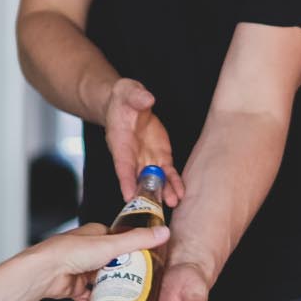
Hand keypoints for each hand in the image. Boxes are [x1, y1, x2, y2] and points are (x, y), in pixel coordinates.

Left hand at [24, 222, 170, 300]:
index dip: (133, 250)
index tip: (146, 260)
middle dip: (122, 274)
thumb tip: (162, 232)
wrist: (45, 272)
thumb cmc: (69, 252)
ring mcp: (81, 269)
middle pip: (113, 264)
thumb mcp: (111, 244)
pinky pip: (90, 296)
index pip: (121, 240)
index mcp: (96, 234)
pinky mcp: (75, 286)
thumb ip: (138, 240)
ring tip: (122, 297)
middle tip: (136, 283)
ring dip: (109, 290)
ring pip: (102, 281)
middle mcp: (88, 250)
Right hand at [103, 79, 183, 206]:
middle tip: (155, 207)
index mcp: (120, 144)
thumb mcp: (128, 92)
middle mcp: (133, 156)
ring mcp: (147, 158)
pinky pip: (168, 172)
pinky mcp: (160, 156)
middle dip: (147, 193)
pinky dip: (174, 183)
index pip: (122, 165)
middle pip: (138, 179)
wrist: (129, 103)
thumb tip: (147, 98)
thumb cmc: (123, 99)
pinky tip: (180, 193)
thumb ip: (137, 96)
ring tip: (173, 203)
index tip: (128, 196)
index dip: (125, 180)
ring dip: (163, 192)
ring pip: (155, 179)